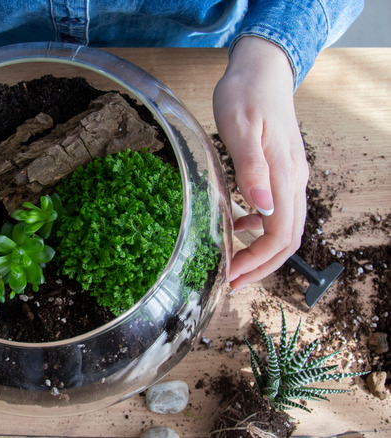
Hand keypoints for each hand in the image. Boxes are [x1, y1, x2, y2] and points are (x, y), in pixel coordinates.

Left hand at [213, 36, 308, 289]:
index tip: (231, 277)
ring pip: (284, 227)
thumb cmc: (246, 95)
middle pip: (287, 239)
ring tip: (232, 264)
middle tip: (230, 283)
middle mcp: (293, 180)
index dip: (258, 262)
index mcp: (285, 175)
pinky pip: (277, 210)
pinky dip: (259, 227)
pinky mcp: (281, 170)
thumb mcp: (241, 130)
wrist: (262, 69)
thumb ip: (252, 170)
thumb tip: (262, 210)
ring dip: (260, 251)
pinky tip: (235, 227)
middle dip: (260, 266)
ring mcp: (290, 175)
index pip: (280, 235)